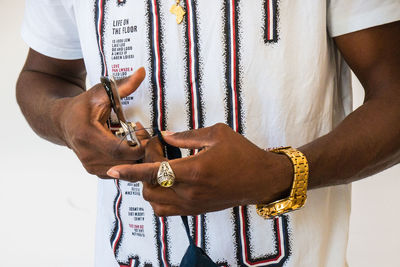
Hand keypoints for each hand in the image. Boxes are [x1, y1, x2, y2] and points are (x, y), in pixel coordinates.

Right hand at [57, 68, 149, 177]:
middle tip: (141, 133)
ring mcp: (91, 166)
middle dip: (140, 149)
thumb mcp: (101, 92)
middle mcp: (88, 156)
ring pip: (125, 169)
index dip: (139, 144)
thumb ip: (123, 85)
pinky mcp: (95, 171)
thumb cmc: (82, 106)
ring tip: (133, 139)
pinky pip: (120, 171)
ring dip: (135, 156)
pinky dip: (128, 161)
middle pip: (127, 162)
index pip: (121, 150)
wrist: (62, 122)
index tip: (142, 130)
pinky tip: (126, 147)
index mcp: (88, 136)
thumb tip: (142, 71)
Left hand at [107, 123, 291, 215]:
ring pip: (155, 202)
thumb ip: (185, 136)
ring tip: (161, 169)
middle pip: (149, 188)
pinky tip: (168, 184)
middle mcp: (189, 192)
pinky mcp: (196, 211)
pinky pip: (167, 211)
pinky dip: (160, 199)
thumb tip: (164, 136)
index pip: (153, 172)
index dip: (130, 172)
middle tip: (157, 152)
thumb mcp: (216, 134)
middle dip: (144, 171)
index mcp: (193, 170)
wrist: (260, 179)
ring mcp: (192, 205)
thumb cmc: (242, 154)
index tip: (112, 171)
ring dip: (150, 186)